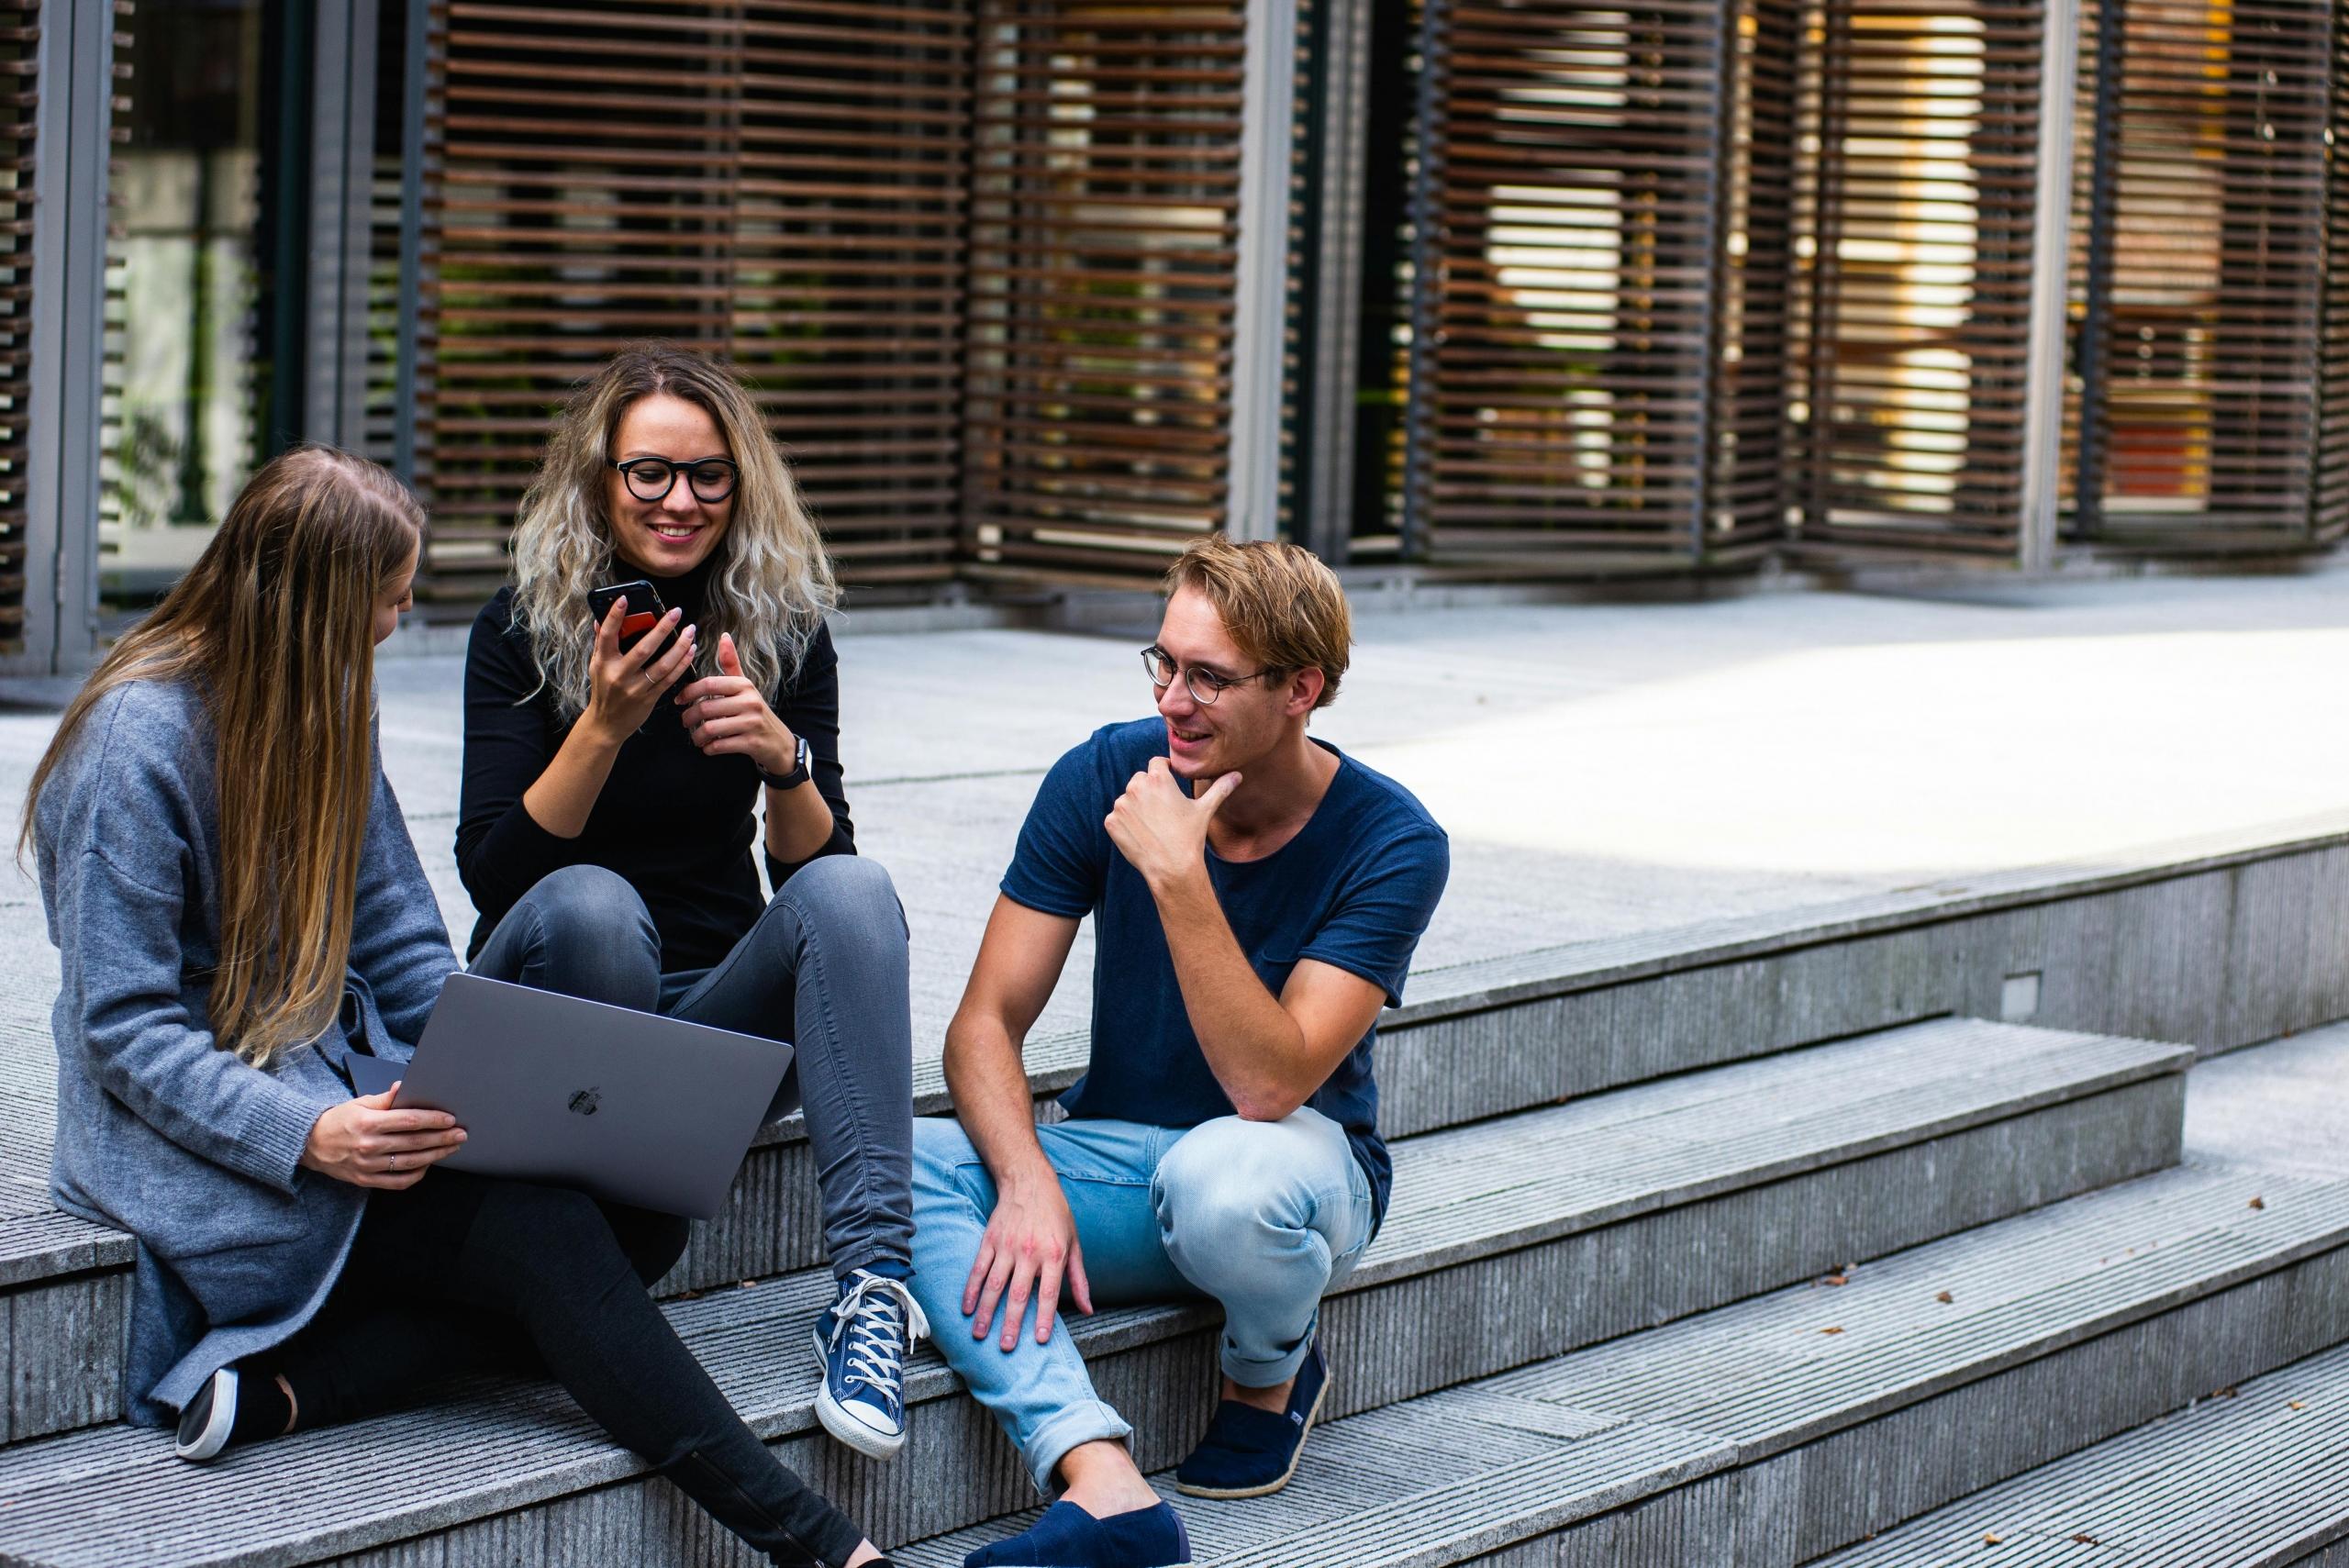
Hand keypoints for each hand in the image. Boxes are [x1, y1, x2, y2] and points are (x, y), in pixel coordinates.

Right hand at [300, 1086, 465, 1189]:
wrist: (309, 1144)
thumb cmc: (338, 1120)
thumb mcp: (359, 1103)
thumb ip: (385, 1099)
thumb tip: (404, 1086)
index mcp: (368, 1123)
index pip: (409, 1121)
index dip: (433, 1120)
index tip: (451, 1119)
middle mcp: (369, 1146)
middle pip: (415, 1142)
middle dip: (442, 1138)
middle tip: (461, 1134)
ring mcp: (368, 1166)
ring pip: (411, 1163)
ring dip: (436, 1155)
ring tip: (452, 1148)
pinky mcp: (366, 1180)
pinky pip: (398, 1182)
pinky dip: (417, 1174)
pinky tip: (428, 1164)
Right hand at [582, 597, 696, 742]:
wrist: (607, 724)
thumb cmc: (603, 690)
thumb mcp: (596, 666)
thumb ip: (600, 642)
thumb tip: (599, 618)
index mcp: (603, 662)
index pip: (608, 635)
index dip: (615, 616)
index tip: (625, 598)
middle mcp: (619, 675)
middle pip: (644, 649)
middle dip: (662, 629)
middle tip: (676, 612)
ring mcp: (635, 688)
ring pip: (662, 665)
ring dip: (680, 646)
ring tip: (690, 631)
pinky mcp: (649, 698)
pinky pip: (670, 679)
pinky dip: (682, 664)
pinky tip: (690, 651)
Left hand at [674, 632, 795, 776]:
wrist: (779, 742)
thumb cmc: (755, 712)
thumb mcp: (745, 687)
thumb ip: (731, 664)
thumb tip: (724, 636)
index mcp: (744, 685)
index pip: (709, 684)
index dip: (689, 692)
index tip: (679, 700)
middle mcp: (750, 702)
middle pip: (706, 708)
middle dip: (689, 717)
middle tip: (685, 722)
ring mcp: (752, 723)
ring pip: (710, 728)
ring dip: (697, 736)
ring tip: (696, 737)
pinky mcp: (752, 743)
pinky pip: (720, 746)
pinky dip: (709, 748)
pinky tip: (709, 747)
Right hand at [963, 1173, 1092, 1349]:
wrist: (1030, 1182)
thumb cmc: (1056, 1215)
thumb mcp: (1074, 1244)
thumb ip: (1079, 1279)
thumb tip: (1087, 1309)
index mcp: (1053, 1254)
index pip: (1049, 1293)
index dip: (1045, 1318)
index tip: (1040, 1340)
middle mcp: (1029, 1252)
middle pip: (1019, 1294)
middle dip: (1012, 1323)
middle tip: (1007, 1347)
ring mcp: (1007, 1247)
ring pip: (994, 1285)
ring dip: (987, 1312)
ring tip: (980, 1335)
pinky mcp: (990, 1241)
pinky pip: (978, 1269)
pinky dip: (971, 1290)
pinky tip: (967, 1308)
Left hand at [1104, 757, 1238, 891]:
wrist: (1171, 868)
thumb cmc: (1190, 837)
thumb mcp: (1205, 810)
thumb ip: (1220, 788)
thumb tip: (1237, 775)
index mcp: (1158, 778)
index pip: (1156, 763)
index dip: (1164, 771)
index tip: (1169, 783)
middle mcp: (1136, 787)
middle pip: (1140, 780)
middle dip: (1149, 791)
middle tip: (1163, 811)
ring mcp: (1121, 805)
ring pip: (1127, 799)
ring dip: (1136, 807)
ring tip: (1153, 826)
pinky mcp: (1111, 822)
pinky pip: (1117, 817)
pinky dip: (1126, 824)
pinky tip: (1141, 835)